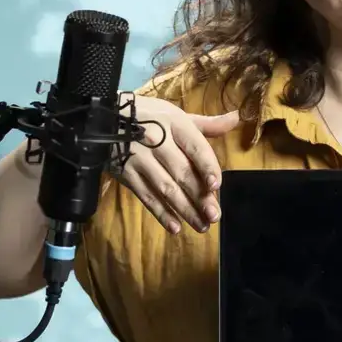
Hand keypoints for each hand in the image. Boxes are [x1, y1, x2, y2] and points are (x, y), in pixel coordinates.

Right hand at [113, 95, 239, 234]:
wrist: (105, 118)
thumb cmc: (148, 116)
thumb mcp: (175, 115)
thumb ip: (206, 124)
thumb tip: (236, 118)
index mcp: (174, 123)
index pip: (194, 147)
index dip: (206, 166)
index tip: (216, 186)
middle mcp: (157, 141)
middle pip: (182, 172)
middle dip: (199, 196)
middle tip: (214, 216)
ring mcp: (139, 159)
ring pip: (166, 188)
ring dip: (185, 209)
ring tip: (201, 226)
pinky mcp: (126, 174)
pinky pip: (146, 196)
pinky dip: (160, 213)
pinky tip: (175, 227)